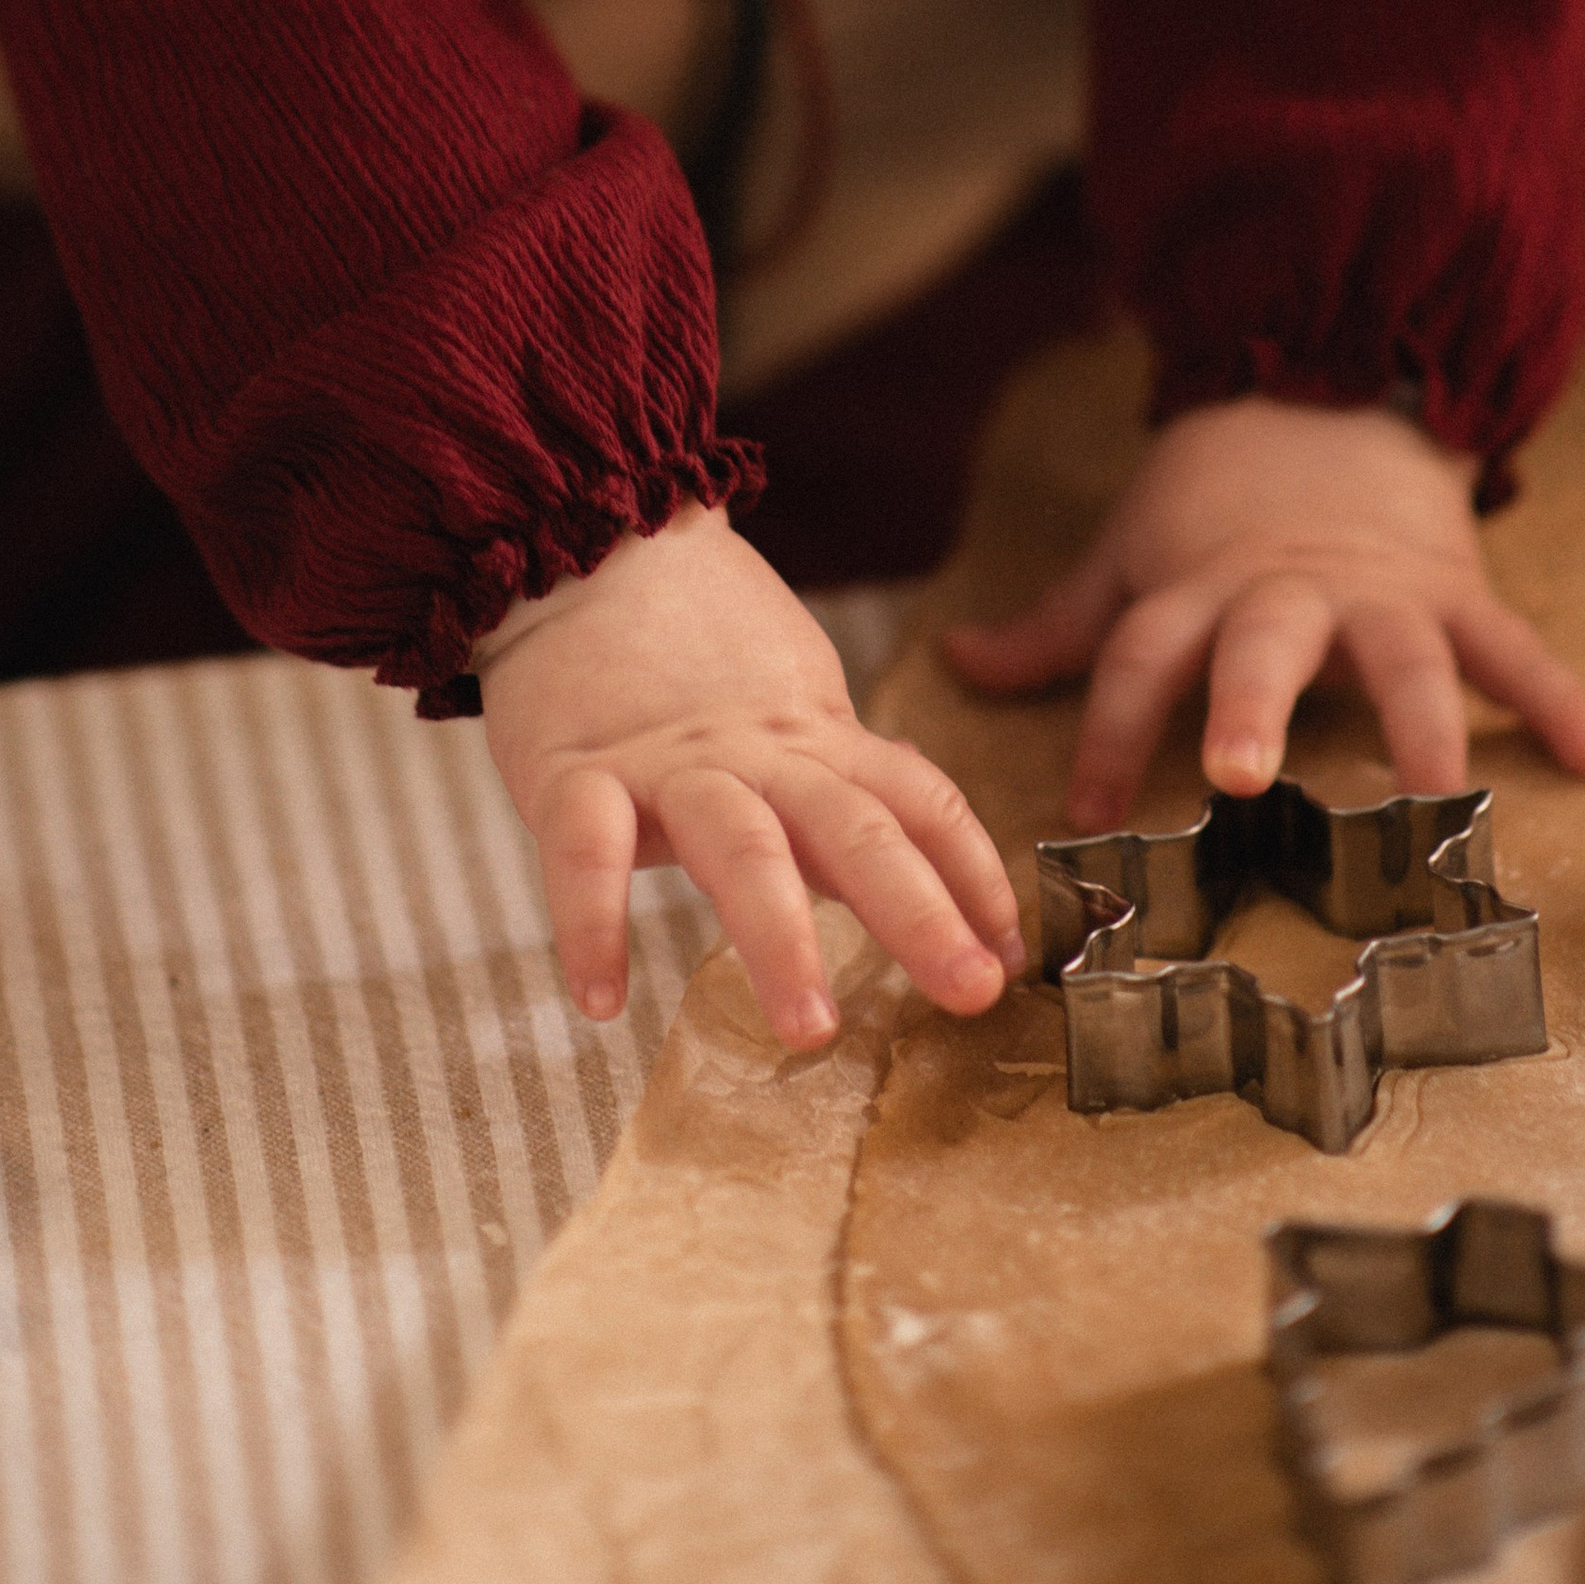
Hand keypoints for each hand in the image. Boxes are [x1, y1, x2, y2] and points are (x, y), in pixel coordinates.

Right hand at [478, 501, 1024, 1048]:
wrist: (581, 555)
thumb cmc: (690, 649)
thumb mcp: (790, 706)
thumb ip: (841, 781)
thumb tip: (921, 850)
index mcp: (815, 741)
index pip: (919, 800)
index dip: (974, 872)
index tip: (1013, 952)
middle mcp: (757, 753)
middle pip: (855, 828)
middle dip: (919, 913)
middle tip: (971, 992)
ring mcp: (668, 764)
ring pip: (739, 846)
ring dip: (779, 937)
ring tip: (809, 1028)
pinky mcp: (572, 771)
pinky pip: (586, 850)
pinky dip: (591, 923)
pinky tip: (600, 1000)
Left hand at [944, 392, 1584, 829]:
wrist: (1329, 394)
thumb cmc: (1214, 501)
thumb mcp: (1132, 553)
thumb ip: (1058, 627)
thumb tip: (953, 661)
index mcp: (1198, 589)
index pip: (1138, 657)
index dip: (1108, 730)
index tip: (1088, 813)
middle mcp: (1284, 594)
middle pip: (1260, 646)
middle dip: (1251, 707)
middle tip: (1246, 776)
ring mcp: (1377, 593)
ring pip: (1399, 655)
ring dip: (1420, 721)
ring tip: (1441, 793)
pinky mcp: (1454, 590)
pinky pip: (1512, 649)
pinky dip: (1561, 701)